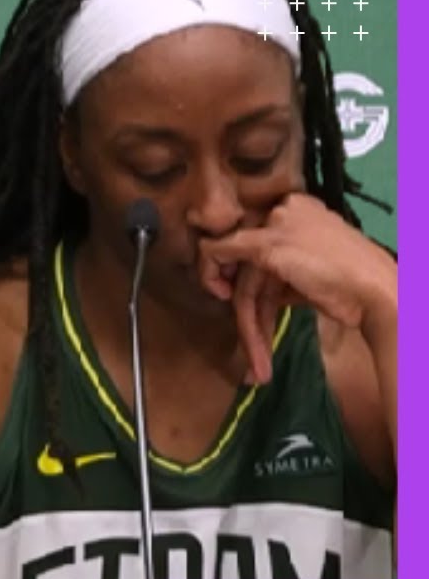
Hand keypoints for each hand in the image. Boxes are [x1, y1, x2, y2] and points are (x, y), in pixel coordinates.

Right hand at [198, 193, 396, 384]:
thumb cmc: (324, 263)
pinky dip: (268, 325)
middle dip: (244, 315)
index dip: (218, 268)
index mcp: (281, 211)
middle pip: (247, 275)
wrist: (377, 295)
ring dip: (257, 331)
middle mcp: (285, 233)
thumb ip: (231, 245)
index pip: (232, 240)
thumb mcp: (272, 246)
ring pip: (260, 295)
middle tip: (246, 351)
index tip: (218, 293)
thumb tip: (202, 249)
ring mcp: (295, 261)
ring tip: (259, 367)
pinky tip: (263, 351)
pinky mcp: (302, 284)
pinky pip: (274, 302)